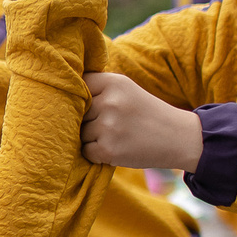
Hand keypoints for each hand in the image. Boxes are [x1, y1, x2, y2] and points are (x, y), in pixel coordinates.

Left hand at [82, 73, 205, 169]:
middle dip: (88, 120)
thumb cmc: (146, 112)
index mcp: (114, 83)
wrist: (177, 137)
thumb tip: (59, 96)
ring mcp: (109, 127)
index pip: (79, 86)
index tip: (94, 104)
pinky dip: (97, 153)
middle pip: (76, 113)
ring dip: (93, 138)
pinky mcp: (109, 150)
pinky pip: (86, 151)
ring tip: (117, 135)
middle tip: (113, 123)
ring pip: (80, 133)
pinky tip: (117, 147)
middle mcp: (110, 102)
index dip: (82, 97)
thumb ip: (98, 88)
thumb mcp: (126, 89)